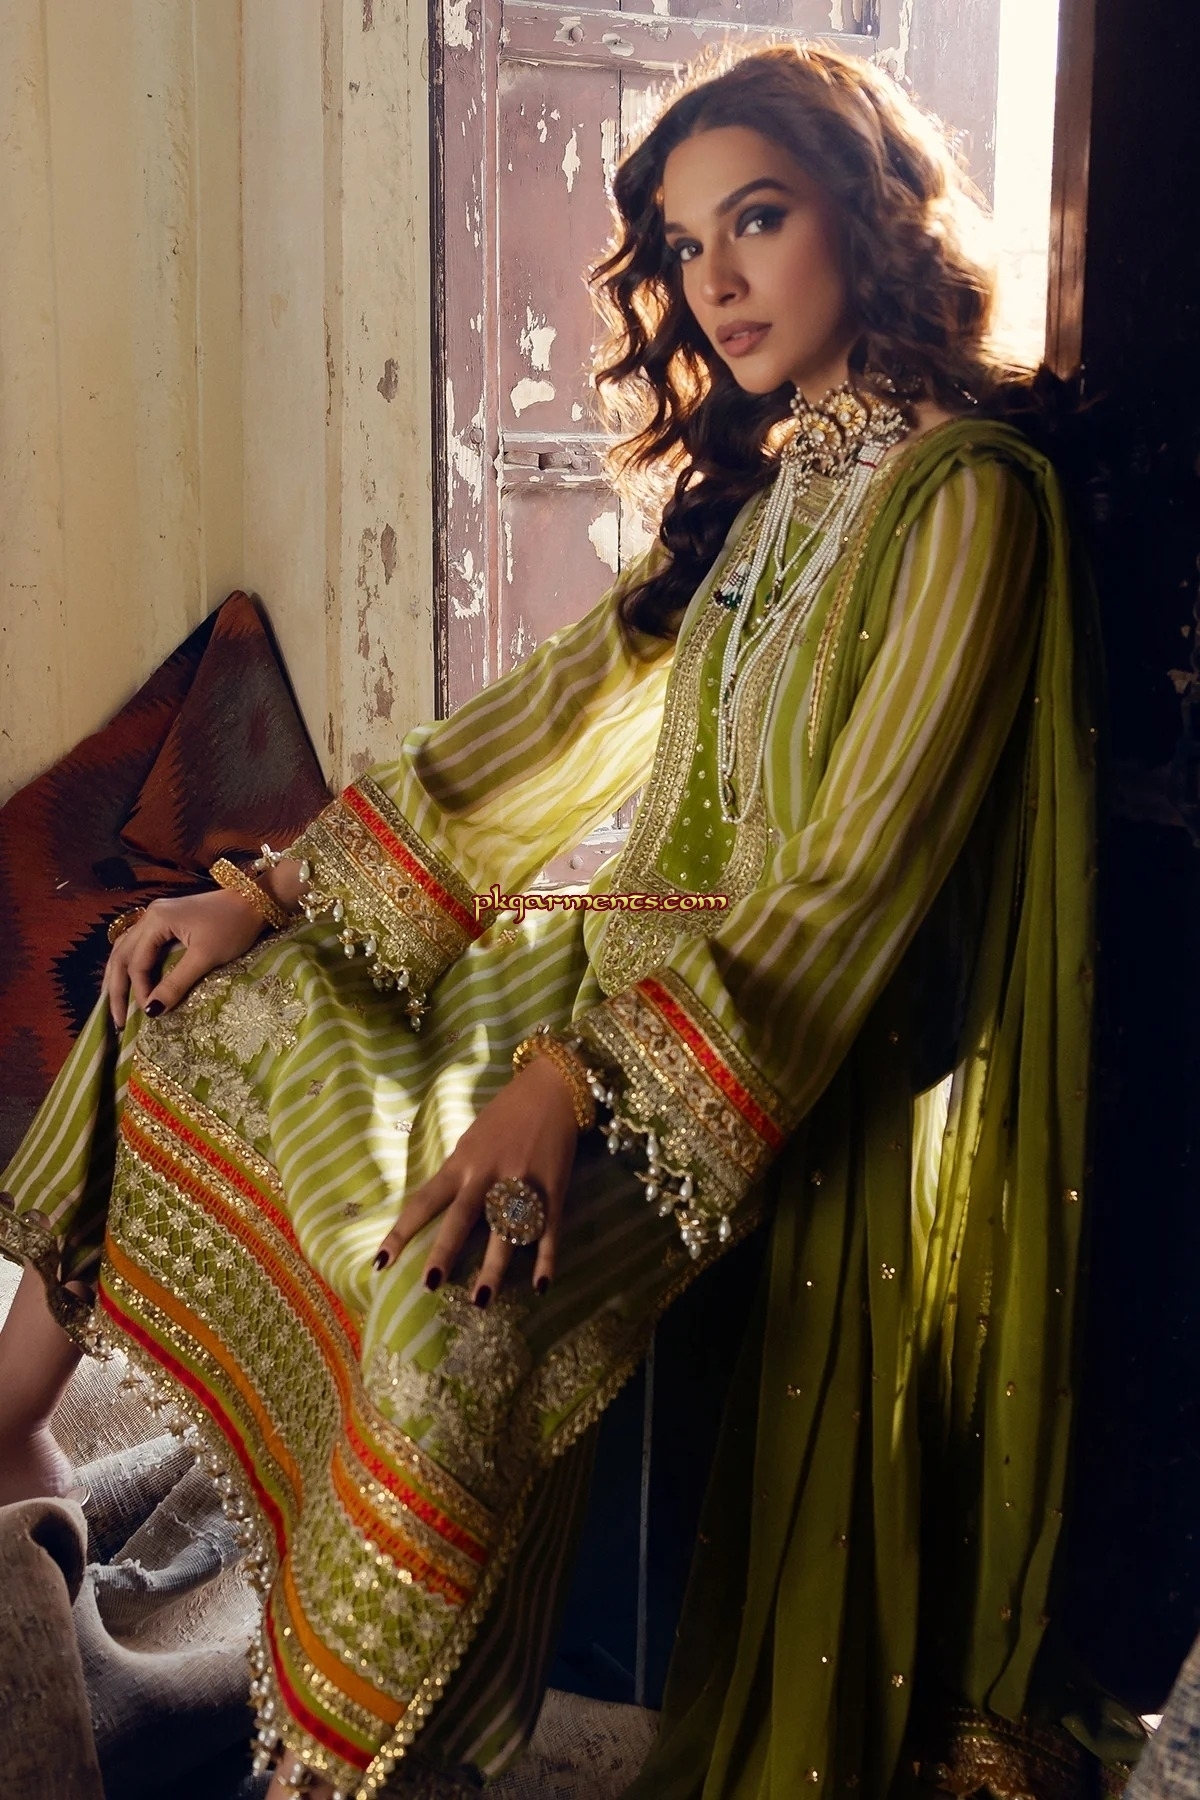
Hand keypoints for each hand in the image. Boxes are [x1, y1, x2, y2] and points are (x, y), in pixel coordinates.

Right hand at [102, 889, 270, 1028]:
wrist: (255, 901)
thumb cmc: (233, 927)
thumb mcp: (205, 958)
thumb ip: (176, 983)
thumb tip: (152, 1011)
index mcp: (156, 920)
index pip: (137, 962)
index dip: (139, 990)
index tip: (147, 1015)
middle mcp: (149, 915)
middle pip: (121, 954)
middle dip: (117, 988)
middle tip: (115, 1020)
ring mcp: (156, 915)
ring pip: (126, 948)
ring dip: (120, 976)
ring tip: (115, 1003)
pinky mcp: (166, 919)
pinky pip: (139, 945)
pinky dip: (132, 965)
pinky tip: (130, 980)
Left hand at [374, 1056, 579, 1301]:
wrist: (551, 1089)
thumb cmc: (505, 1116)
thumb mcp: (471, 1141)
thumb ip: (458, 1174)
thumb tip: (439, 1208)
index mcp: (462, 1164)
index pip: (424, 1202)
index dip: (400, 1233)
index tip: (380, 1263)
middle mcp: (487, 1175)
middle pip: (461, 1219)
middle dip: (444, 1252)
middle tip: (430, 1286)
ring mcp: (522, 1183)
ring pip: (504, 1231)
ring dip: (494, 1269)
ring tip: (481, 1301)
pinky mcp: (553, 1189)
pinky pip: (548, 1229)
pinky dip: (546, 1259)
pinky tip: (541, 1286)